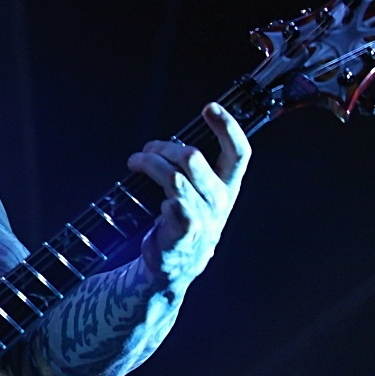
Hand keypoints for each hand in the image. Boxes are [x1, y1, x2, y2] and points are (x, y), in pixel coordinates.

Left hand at [126, 102, 249, 294]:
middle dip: (164, 147)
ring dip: (150, 163)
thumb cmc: (182, 223)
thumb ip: (192, 168)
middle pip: (194, 157)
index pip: (239, 153)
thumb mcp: (197, 194)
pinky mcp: (184, 230)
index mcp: (227, 187)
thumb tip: (171, 142)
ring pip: (174, 175)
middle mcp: (219, 200)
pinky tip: (152, 197)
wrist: (171, 267)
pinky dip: (156, 190)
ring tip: (136, 162)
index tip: (211, 108)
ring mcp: (203, 216)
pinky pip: (172, 201)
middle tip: (146, 150)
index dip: (228, 127)